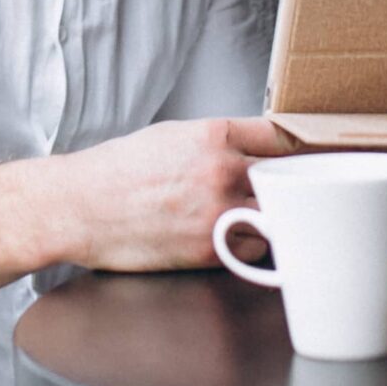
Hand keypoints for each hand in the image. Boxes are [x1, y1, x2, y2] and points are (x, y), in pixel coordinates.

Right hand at [46, 117, 300, 271]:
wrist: (80, 208)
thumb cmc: (119, 171)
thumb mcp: (170, 135)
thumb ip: (216, 141)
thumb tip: (251, 151)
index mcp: (213, 135)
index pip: (280, 137)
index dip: (295, 148)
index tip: (306, 156)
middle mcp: (221, 170)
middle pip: (284, 179)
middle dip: (286, 187)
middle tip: (290, 193)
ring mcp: (217, 212)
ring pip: (275, 218)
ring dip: (270, 220)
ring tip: (258, 220)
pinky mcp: (209, 250)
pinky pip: (252, 251)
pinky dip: (250, 247)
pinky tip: (234, 240)